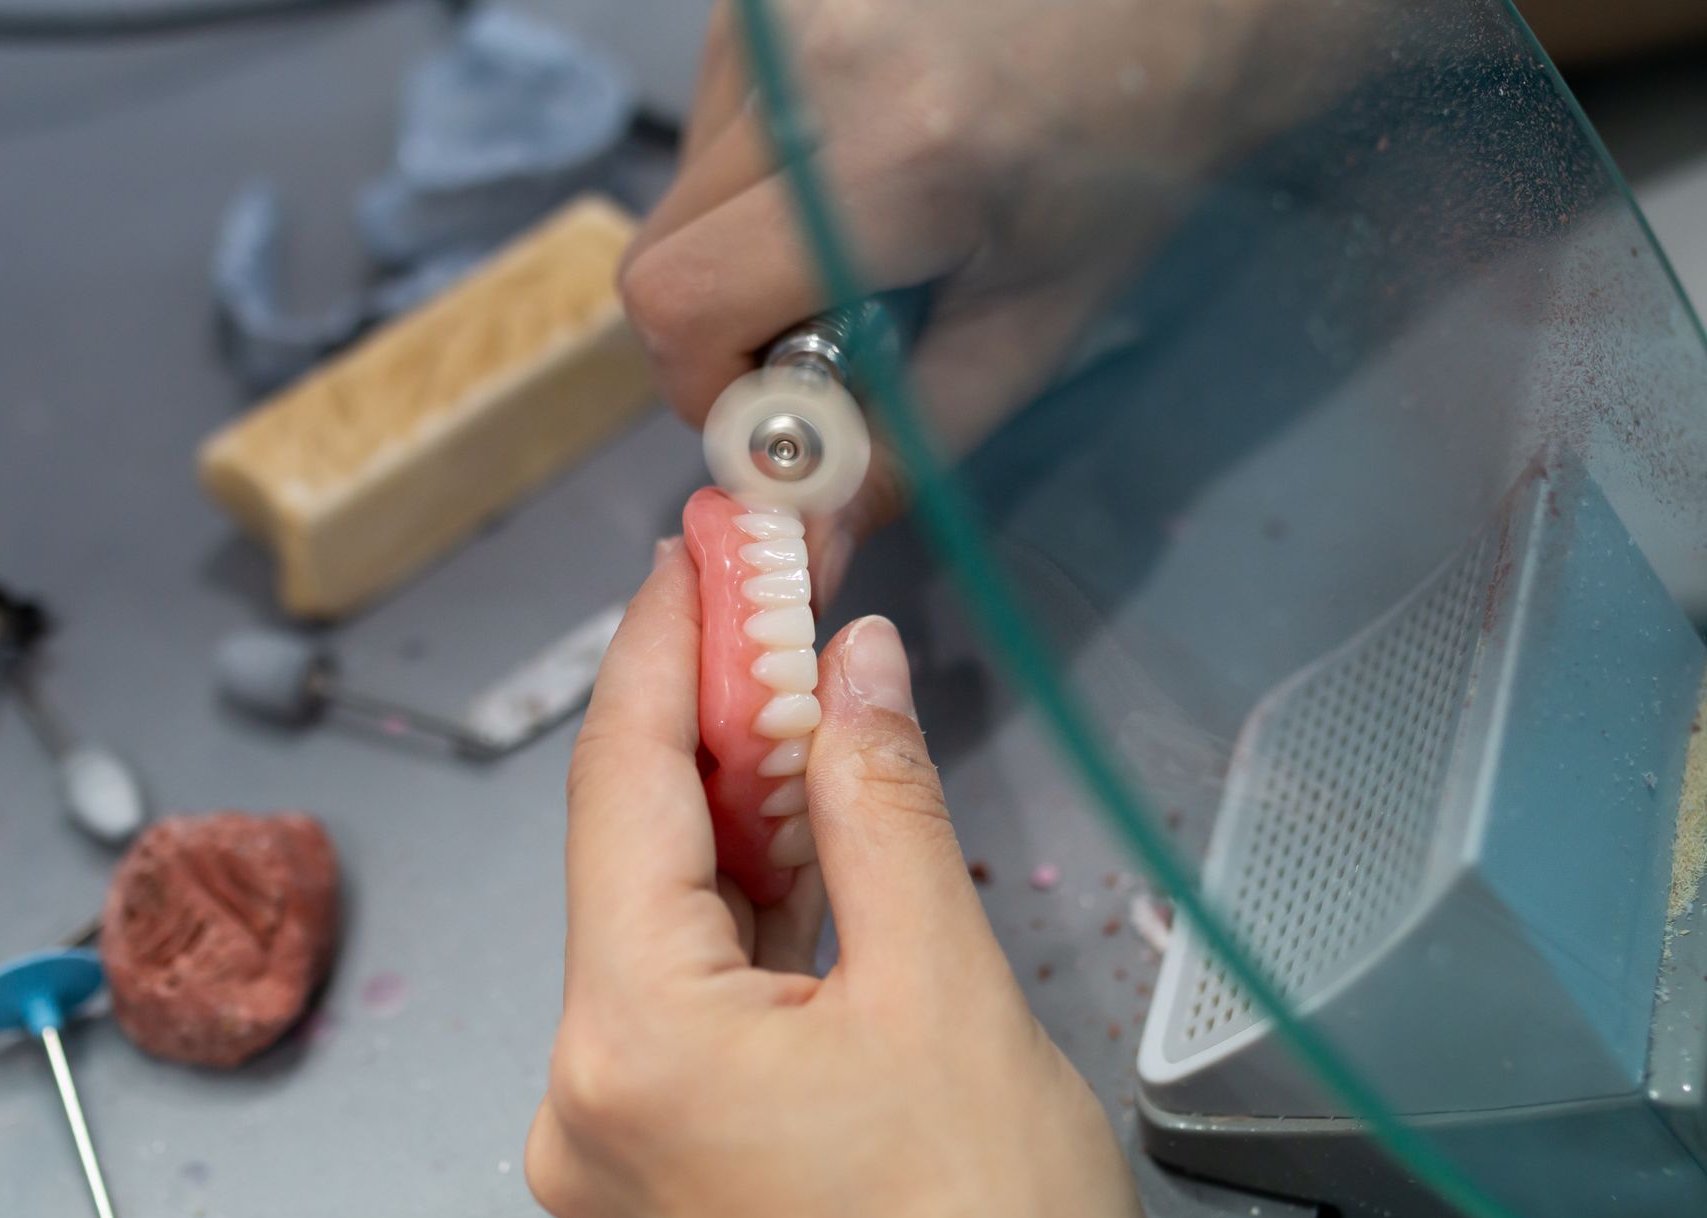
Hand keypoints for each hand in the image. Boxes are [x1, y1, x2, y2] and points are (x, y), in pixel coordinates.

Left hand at [526, 540, 1148, 1217]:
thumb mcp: (950, 996)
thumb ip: (884, 808)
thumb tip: (853, 672)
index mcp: (634, 1045)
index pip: (622, 784)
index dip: (662, 645)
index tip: (698, 552)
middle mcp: (588, 1092)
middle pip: (631, 842)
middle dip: (706, 711)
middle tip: (764, 594)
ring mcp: (617, 1131)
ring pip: (659, 911)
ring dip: (731, 799)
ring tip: (793, 684)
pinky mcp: (663, 1151)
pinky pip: (685, 984)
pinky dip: (742, 897)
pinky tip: (794, 817)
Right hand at [621, 0, 1352, 600]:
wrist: (1180, 2)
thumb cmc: (1135, 163)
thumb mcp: (1038, 325)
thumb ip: (911, 443)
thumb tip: (811, 538)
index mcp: (889, 158)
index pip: (682, 299)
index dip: (707, 387)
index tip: (781, 414)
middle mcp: (807, 61)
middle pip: (663, 249)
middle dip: (727, 325)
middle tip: (832, 331)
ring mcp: (774, 3)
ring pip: (682, 184)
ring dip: (746, 239)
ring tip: (867, 223)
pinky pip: (713, 115)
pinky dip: (763, 169)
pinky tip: (858, 152)